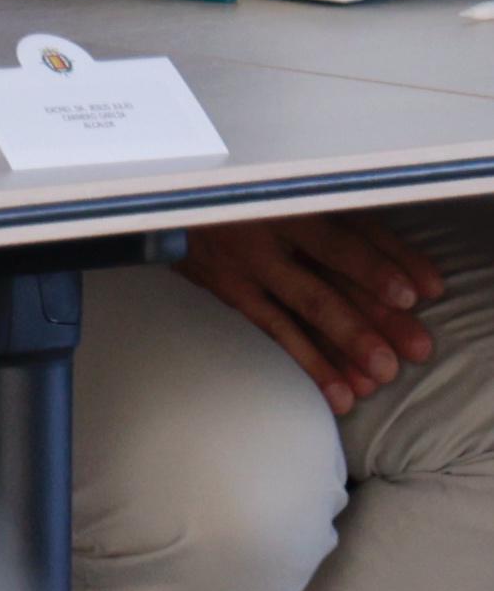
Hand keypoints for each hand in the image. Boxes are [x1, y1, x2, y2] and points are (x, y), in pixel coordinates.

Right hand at [179, 212, 445, 412]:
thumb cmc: (255, 199)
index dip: (382, 265)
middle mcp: (268, 236)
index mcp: (292, 206)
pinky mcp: (229, 292)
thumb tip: (410, 273)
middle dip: (371, 319)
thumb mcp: (296, 198)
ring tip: (374, 382)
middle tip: (411, 351)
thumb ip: (344, 225)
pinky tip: (334, 393)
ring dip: (341, 349)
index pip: (345, 238)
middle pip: (326, 282)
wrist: (172, 201)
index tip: (418, 293)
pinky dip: (307, 364)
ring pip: (300, 312)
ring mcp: (245, 267)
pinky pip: (272, 332)